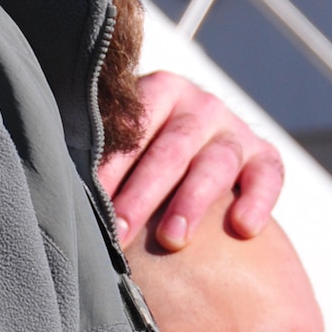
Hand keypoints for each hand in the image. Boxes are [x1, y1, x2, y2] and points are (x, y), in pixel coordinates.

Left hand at [100, 71, 283, 248]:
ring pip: (215, 164)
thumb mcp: (127, 142)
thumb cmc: (146, 155)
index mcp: (160, 91)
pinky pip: (267, 176)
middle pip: (171, 149)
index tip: (89, 200)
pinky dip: (258, 200)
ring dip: (192, 202)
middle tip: (120, 232)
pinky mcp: (265, 155)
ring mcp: (235, 130)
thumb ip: (105, 152)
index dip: (111, 165)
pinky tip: (243, 228)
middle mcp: (201, 105)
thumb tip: (64, 185)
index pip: (134, 126)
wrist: (201, 151)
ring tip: (172, 240)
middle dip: (143, 193)